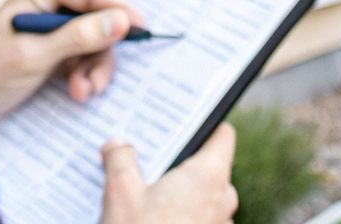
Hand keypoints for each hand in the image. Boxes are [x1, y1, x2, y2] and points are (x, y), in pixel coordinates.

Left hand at [0, 0, 144, 129]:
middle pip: (99, 21)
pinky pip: (86, 57)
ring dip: (93, 70)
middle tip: (92, 84)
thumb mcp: (36, 56)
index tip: (143, 29)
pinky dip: (86, 75)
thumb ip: (79, 37)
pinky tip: (76, 92)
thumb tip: (120, 20)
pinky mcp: (56, 47)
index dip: (120, 12)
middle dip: (99, 54)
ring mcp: (54, 24)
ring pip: (96, 43)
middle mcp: (51, 1)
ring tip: (81, 93)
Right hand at [101, 123, 238, 223]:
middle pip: (212, 168)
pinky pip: (202, 221)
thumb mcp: (120, 192)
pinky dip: (185, 218)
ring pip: (207, 199)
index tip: (186, 126)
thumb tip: (117, 144)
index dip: (207, 127)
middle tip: (155, 163)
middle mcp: (223, 199)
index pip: (223, 136)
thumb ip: (121, 160)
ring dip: (185, 196)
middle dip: (185, 166)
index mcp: (209, 176)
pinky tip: (157, 220)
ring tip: (151, 196)